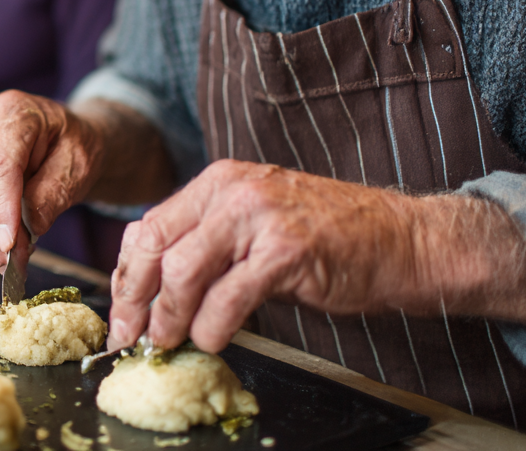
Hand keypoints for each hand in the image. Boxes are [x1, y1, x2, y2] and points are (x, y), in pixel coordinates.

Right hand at [0, 91, 110, 272]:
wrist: (64, 136)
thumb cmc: (73, 145)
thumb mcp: (78, 164)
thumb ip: (54, 192)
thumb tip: (29, 229)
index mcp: (13, 112)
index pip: (0, 165)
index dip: (1, 208)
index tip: (8, 244)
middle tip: (5, 262)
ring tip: (1, 264)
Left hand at [105, 159, 525, 355]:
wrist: (405, 240)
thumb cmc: (332, 240)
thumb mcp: (257, 226)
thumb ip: (209, 245)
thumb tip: (156, 291)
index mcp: (219, 182)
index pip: (148, 226)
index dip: (125, 274)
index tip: (119, 311)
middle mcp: (232, 191)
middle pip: (155, 246)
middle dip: (132, 298)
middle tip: (127, 336)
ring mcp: (259, 217)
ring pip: (183, 271)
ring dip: (168, 317)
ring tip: (166, 343)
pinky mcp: (287, 250)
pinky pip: (229, 296)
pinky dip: (212, 326)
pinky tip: (212, 341)